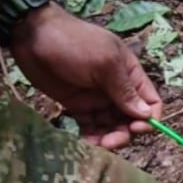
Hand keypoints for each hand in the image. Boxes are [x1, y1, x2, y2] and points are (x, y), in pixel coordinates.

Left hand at [10, 4, 162, 149]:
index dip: (149, 118)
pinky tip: (85, 143)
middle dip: (124, 133)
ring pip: (112, 126)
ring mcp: (98, 99)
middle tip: (110, 142)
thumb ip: (125, 90)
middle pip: (131, 119)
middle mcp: (117, 89)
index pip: (151, 102)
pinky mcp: (78, 107)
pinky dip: (91, 137)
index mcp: (130, 74)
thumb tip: (147, 115)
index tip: (136, 128)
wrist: (31, 36)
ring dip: (108, 138)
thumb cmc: (74, 43)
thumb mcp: (104, 63)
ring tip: (96, 145)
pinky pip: (91, 127)